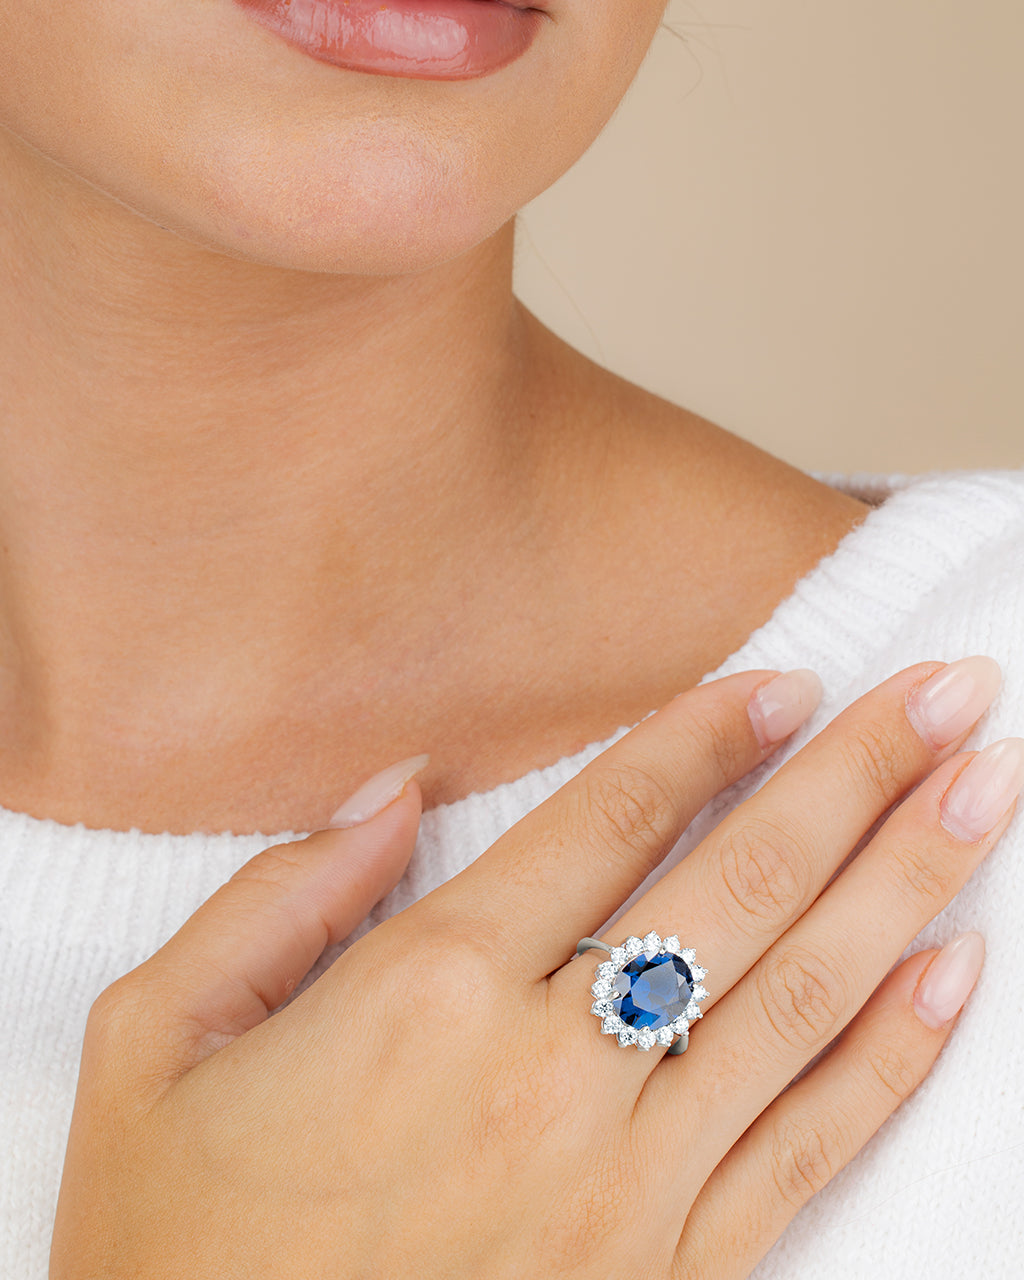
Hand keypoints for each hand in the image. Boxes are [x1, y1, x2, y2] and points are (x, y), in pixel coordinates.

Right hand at [50, 659, 1018, 1278]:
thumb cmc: (168, 1242)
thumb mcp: (155, 1041)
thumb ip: (282, 893)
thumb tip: (398, 791)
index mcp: (422, 992)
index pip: (607, 821)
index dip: (707, 735)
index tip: (788, 680)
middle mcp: (547, 1073)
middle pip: (739, 885)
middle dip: (859, 774)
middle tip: (950, 693)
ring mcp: (623, 1185)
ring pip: (801, 999)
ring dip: (907, 881)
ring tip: (985, 792)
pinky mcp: (663, 1279)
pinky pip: (805, 1150)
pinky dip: (893, 1057)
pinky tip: (957, 976)